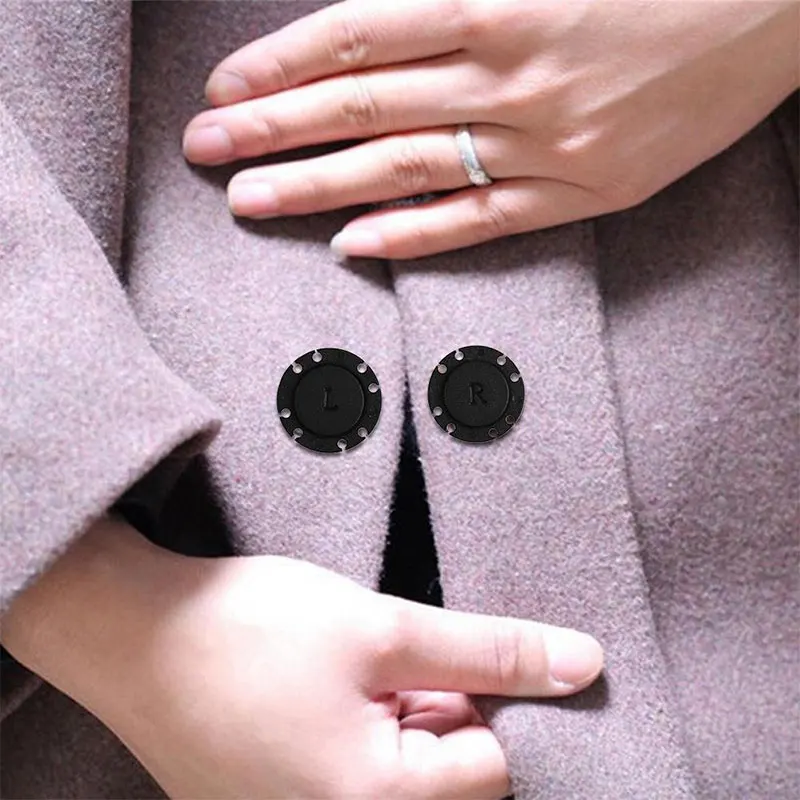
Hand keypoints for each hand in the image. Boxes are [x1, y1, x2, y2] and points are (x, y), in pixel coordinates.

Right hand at [3, 518, 602, 798]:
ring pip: (397, 768)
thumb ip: (489, 652)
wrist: (133, 630)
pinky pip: (350, 771)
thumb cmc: (246, 628)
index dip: (481, 694)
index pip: (490, 767)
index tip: (443, 652)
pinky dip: (356, 723)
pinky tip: (317, 683)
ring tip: (342, 664)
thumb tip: (582, 664)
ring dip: (394, 710)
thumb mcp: (381, 627)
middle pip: (443, 772)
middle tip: (384, 653)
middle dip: (434, 704)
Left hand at [182, 0, 798, 259]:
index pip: (359, 31)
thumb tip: (380, 18)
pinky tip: (354, 245)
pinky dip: (414, 234)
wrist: (779, 4)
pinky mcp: (585, 191)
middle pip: (363, 103)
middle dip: (273, 129)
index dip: (282, 63)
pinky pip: (482, 220)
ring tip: (253, 203)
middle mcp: (513, 70)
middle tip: (206, 152)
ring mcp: (547, 140)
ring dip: (319, 187)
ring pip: (407, 166)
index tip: (225, 91)